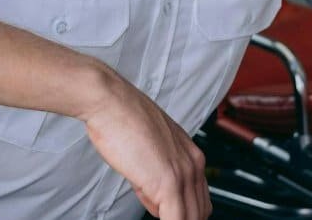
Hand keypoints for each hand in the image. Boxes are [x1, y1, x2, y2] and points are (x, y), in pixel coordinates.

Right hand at [80, 71, 209, 218]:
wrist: (111, 103)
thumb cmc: (122, 120)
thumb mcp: (149, 151)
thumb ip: (157, 178)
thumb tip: (157, 203)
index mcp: (191, 155)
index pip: (199, 198)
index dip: (185, 213)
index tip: (169, 215)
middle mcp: (193, 164)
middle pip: (200, 211)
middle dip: (182, 219)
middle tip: (162, 217)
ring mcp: (183, 174)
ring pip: (191, 218)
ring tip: (158, 218)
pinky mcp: (168, 182)